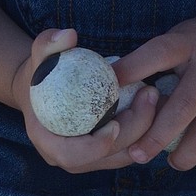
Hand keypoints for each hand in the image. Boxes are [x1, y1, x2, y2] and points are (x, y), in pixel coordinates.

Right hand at [15, 28, 159, 172]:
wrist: (41, 89)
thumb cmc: (40, 72)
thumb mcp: (39, 56)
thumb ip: (48, 44)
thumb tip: (68, 35)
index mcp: (47, 141)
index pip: (70, 155)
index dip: (94, 146)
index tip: (115, 123)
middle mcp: (68, 157)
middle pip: (106, 156)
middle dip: (133, 130)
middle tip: (149, 94)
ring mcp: (88, 159)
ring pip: (124, 156)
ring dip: (146, 130)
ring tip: (155, 95)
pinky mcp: (105, 154)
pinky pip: (130, 148)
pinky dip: (146, 130)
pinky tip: (156, 102)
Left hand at [113, 16, 195, 170]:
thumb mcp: (182, 39)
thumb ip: (153, 61)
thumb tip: (113, 92)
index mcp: (190, 42)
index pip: (158, 54)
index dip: (132, 69)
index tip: (109, 87)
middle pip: (182, 107)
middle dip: (155, 137)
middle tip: (136, 155)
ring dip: (181, 156)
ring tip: (169, 161)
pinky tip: (195, 155)